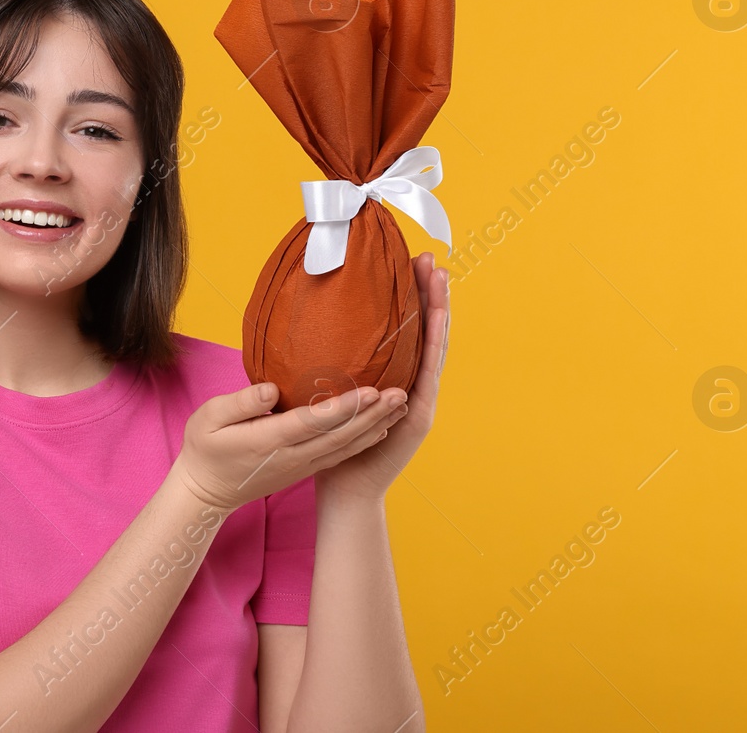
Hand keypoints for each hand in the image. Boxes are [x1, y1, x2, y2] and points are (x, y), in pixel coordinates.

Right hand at [172, 379, 404, 513]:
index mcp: (268, 441)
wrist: (206, 492)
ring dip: (376, 426)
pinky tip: (382, 426)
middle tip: (401, 392)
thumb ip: (240, 403)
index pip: (313, 422)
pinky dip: (364, 440)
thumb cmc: (204, 447)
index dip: (344, 407)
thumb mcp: (209, 419)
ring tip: (402, 404)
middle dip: (373, 414)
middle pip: (340, 435)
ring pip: (345, 446)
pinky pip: (340, 454)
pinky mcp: (305, 469)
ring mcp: (301, 466)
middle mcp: (291, 457)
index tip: (370, 389)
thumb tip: (273, 390)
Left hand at [315, 251, 450, 501]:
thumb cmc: (332, 438)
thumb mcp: (329, 391)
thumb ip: (330, 361)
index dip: (411, 295)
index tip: (409, 259)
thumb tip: (305, 320)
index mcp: (392, 376)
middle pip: (425, 330)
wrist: (345, 487)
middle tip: (430, 258)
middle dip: (430, 293)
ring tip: (441, 278)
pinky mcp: (418, 415)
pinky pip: (428, 373)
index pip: (405, 328)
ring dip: (439, 311)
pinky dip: (434, 345)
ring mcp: (419, 398)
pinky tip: (437, 320)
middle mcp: (411, 383)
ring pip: (433, 346)